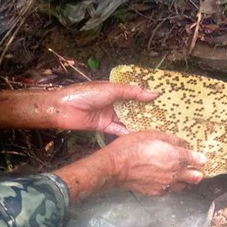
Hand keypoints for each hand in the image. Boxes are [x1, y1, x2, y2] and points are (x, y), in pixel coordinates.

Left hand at [0, 82, 156, 133]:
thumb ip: (132, 93)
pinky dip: (129, 133)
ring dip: (139, 124)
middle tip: (165, 117)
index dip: (147, 97)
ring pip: (128, 120)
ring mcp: (109, 115)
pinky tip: (142, 137)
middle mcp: (114, 102)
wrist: (62, 109)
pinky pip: (119, 130)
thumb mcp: (111, 90)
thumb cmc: (85, 94)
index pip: (135, 93)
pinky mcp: (104, 127)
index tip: (164, 101)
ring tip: (157, 129)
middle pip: (133, 108)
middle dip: (146, 112)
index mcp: (115, 90)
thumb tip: (154, 93)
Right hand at [106, 130, 206, 195]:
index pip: (197, 160)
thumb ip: (171, 139)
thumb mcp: (153, 134)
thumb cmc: (133, 147)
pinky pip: (168, 191)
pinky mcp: (156, 192)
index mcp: (177, 157)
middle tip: (194, 169)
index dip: (200, 158)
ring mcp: (166, 185)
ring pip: (183, 187)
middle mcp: (175, 173)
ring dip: (184, 181)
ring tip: (179, 176)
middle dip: (197, 173)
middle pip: (195, 177)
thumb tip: (181, 143)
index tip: (201, 158)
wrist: (116, 166)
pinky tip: (164, 181)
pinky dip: (169, 186)